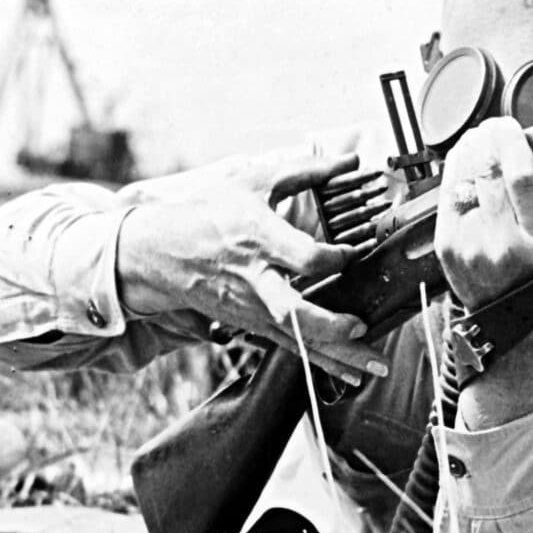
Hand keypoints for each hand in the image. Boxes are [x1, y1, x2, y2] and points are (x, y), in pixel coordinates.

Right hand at [116, 146, 388, 384]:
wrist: (158, 252)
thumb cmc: (208, 212)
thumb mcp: (252, 181)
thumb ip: (305, 171)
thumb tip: (351, 160)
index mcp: (257, 239)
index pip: (303, 258)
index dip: (335, 258)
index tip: (356, 252)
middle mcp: (255, 280)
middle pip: (294, 311)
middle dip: (330, 326)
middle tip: (363, 329)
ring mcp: (251, 308)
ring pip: (297, 339)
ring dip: (336, 356)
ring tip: (374, 367)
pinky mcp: (251, 324)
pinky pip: (291, 346)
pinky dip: (321, 362)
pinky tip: (350, 373)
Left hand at [435, 118, 532, 308]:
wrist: (512, 323)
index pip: (520, 175)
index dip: (511, 142)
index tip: (510, 125)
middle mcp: (503, 245)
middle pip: (488, 172)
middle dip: (488, 139)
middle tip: (493, 126)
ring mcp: (470, 247)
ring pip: (464, 180)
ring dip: (469, 150)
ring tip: (478, 137)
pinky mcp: (448, 248)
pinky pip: (447, 197)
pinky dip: (454, 172)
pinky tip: (462, 158)